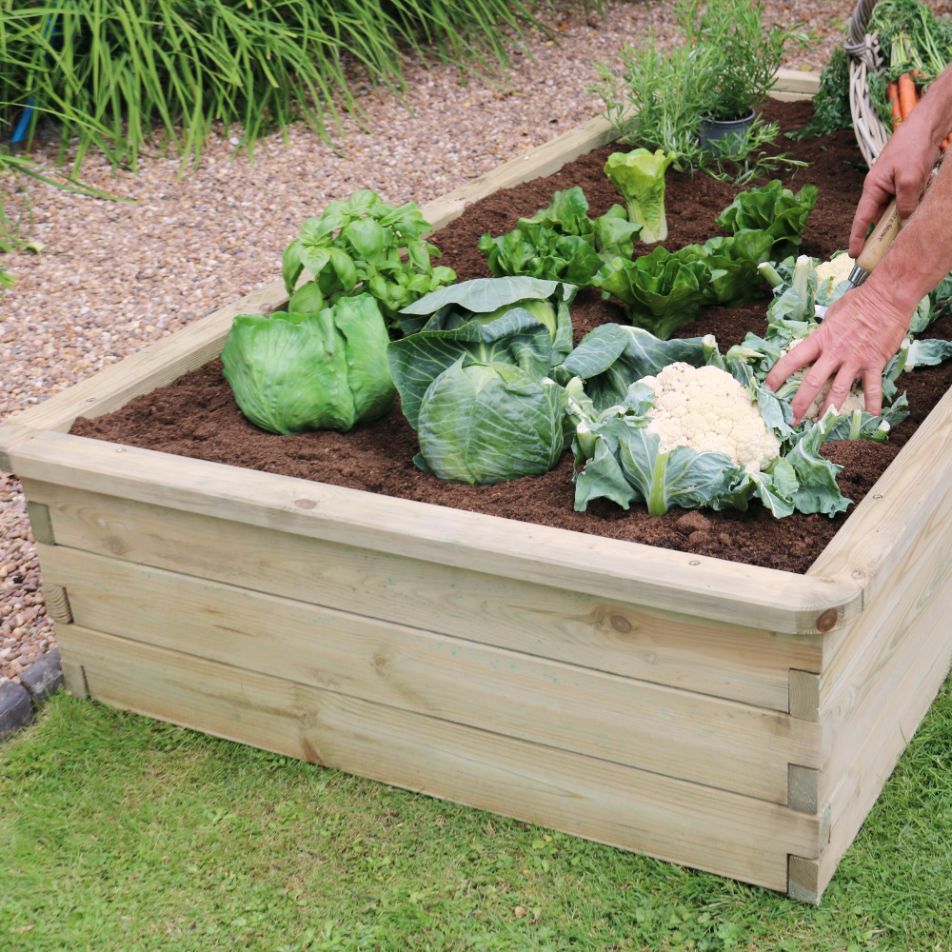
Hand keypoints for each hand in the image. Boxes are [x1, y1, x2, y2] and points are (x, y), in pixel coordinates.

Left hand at [764, 282, 910, 422]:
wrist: (888, 297)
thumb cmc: (858, 302)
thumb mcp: (832, 314)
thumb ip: (823, 332)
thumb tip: (815, 340)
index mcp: (820, 339)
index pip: (792, 359)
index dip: (777, 375)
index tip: (767, 389)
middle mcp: (834, 353)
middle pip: (811, 382)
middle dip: (799, 404)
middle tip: (790, 420)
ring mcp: (854, 360)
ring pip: (837, 391)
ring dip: (827, 411)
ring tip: (819, 428)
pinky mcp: (874, 364)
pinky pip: (872, 388)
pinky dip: (871, 404)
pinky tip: (870, 418)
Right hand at [849, 123, 937, 257]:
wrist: (926, 127)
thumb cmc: (912, 148)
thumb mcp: (909, 178)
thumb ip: (905, 203)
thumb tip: (904, 222)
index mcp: (872, 188)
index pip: (861, 219)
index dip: (856, 238)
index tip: (854, 255)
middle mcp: (880, 191)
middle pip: (878, 220)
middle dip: (882, 236)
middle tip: (885, 255)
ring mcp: (892, 189)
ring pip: (895, 213)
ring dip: (902, 220)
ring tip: (908, 230)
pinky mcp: (905, 186)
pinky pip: (906, 204)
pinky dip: (913, 208)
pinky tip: (921, 208)